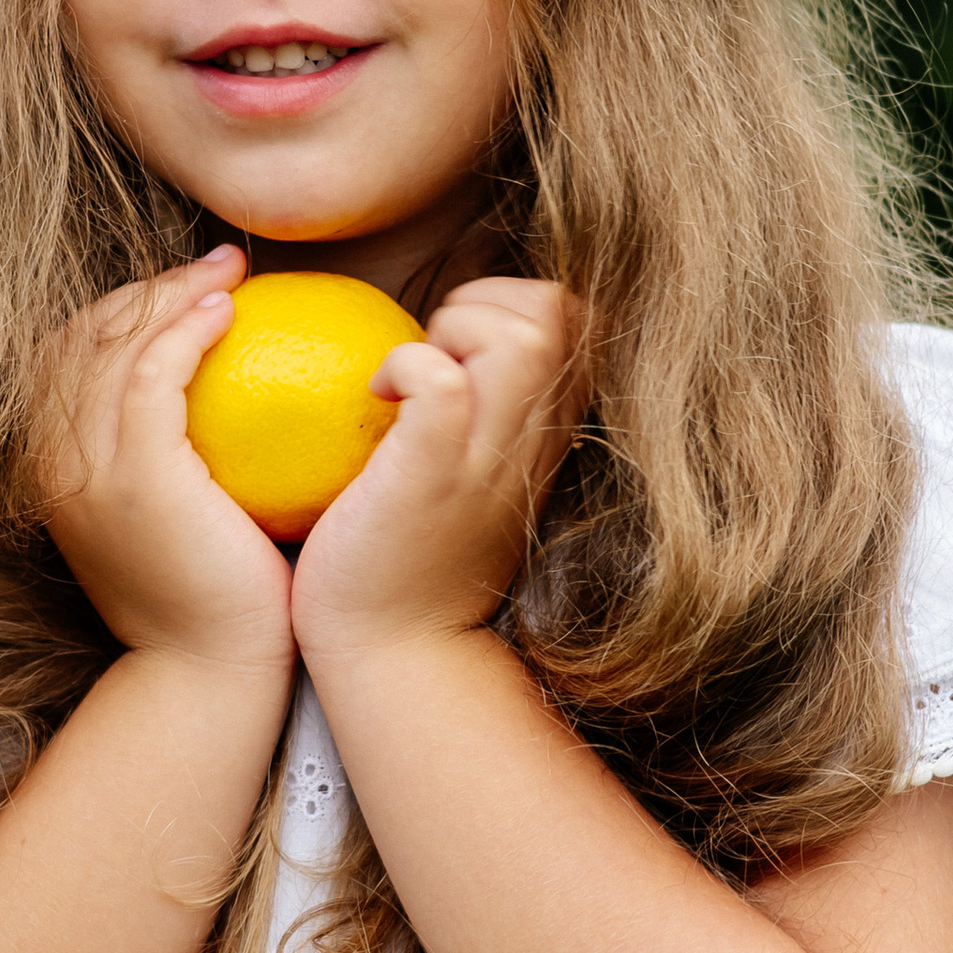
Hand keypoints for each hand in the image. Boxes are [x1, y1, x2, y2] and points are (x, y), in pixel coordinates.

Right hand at [40, 247, 297, 678]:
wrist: (208, 674)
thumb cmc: (214, 599)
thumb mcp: (179, 516)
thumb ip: (178, 457)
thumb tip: (227, 396)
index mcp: (54, 469)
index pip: (67, 356)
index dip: (122, 308)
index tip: (190, 289)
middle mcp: (52, 462)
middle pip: (81, 336)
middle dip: (147, 285)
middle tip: (220, 264)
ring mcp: (84, 468)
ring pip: (111, 342)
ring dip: (172, 292)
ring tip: (232, 274)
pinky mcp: (132, 475)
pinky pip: (150, 372)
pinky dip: (185, 329)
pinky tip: (229, 313)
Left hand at [291, 275, 577, 665]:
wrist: (395, 652)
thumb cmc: (411, 559)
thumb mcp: (471, 475)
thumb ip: (481, 414)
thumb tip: (444, 344)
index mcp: (544, 433)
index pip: (575, 317)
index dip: (514, 302)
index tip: (456, 346)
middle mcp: (532, 440)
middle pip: (557, 310)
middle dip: (486, 300)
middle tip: (431, 351)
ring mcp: (490, 459)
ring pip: (521, 334)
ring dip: (454, 328)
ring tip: (409, 373)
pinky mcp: (435, 476)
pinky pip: (442, 382)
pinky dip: (406, 364)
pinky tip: (377, 395)